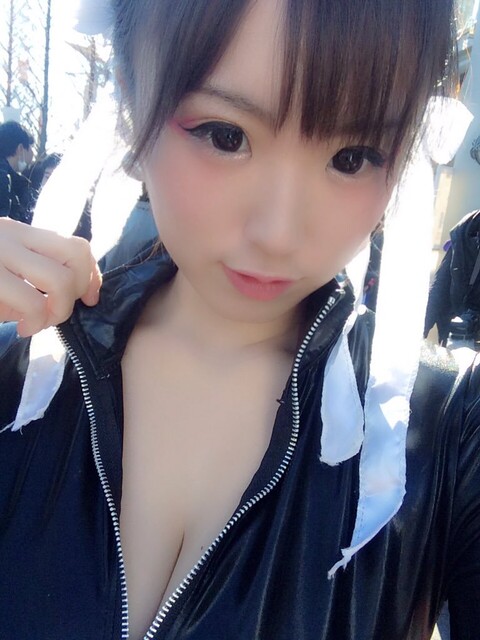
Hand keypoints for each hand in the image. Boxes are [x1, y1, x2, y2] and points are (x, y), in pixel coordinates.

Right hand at [0, 218, 101, 336]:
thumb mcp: (8, 273)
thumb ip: (41, 274)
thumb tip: (86, 293)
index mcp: (21, 232)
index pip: (77, 245)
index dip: (92, 275)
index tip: (90, 299)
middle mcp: (11, 235)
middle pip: (76, 254)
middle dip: (78, 291)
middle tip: (56, 312)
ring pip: (60, 279)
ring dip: (59, 310)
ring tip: (38, 323)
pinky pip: (33, 302)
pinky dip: (36, 322)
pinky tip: (24, 328)